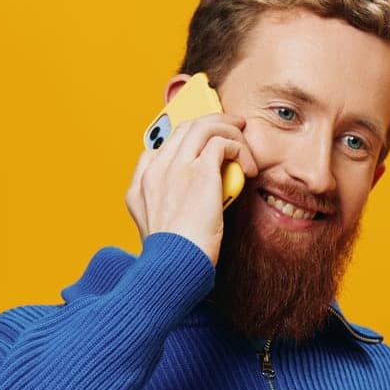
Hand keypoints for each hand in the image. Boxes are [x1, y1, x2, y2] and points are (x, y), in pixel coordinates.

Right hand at [125, 111, 257, 265]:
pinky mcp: (199, 173)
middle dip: (213, 123)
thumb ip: (167, 209)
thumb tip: (193, 199)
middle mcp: (154, 170)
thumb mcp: (159, 232)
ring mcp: (174, 168)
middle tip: (234, 127)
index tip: (208, 143)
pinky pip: (221, 142)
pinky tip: (249, 168)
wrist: (173, 266)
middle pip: (184, 128)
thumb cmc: (173, 257)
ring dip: (229, 129)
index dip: (187, 137)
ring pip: (204, 127)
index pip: (161, 146)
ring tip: (245, 139)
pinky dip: (238, 148)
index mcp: (141, 185)